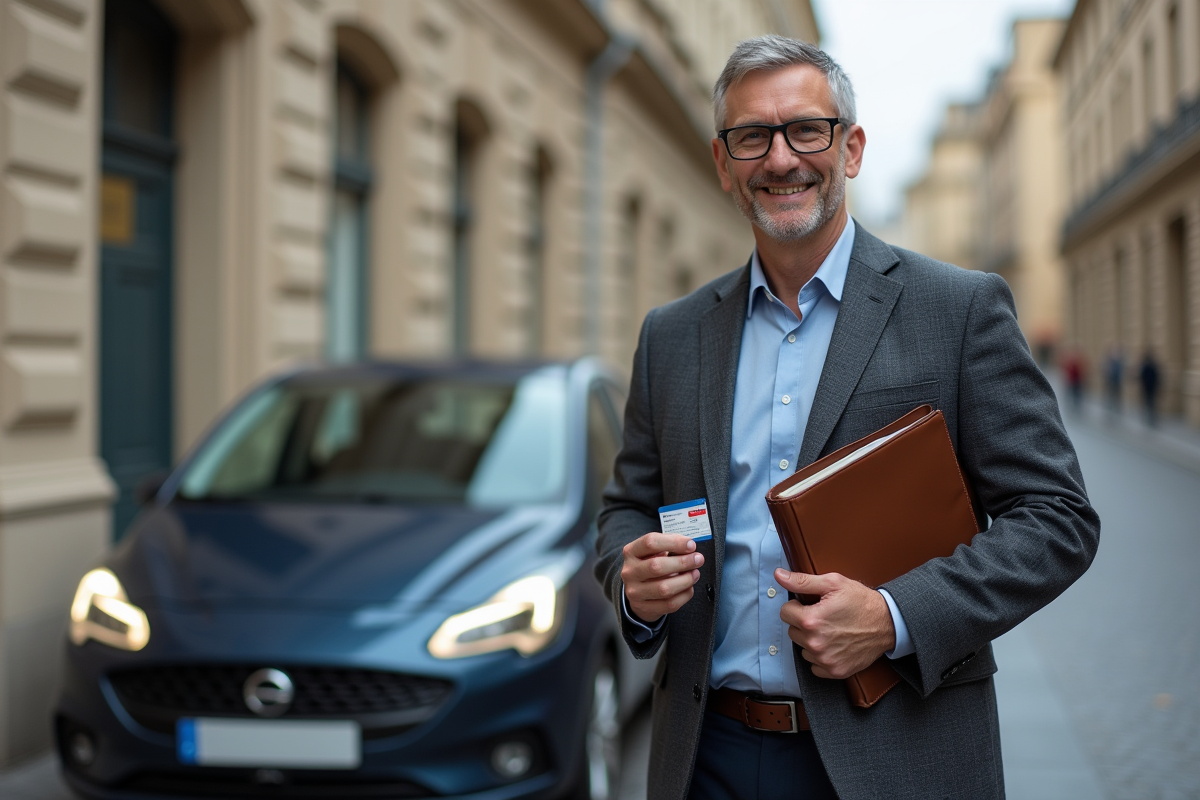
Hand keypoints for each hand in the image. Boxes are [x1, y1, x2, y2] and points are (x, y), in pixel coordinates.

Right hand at [621, 532, 703, 623]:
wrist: (638, 590)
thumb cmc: (650, 564)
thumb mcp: (654, 551)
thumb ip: (670, 545)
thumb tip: (690, 546)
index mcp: (631, 552)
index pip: (650, 542)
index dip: (673, 542)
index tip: (691, 545)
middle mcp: (629, 572)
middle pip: (657, 566)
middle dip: (683, 562)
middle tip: (698, 559)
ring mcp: (635, 592)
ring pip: (664, 588)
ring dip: (686, 580)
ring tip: (695, 573)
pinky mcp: (644, 608)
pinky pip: (670, 604)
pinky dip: (684, 595)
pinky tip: (689, 587)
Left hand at [774, 568, 895, 679]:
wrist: (888, 623)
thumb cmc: (861, 601)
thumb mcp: (833, 583)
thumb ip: (802, 581)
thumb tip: (779, 576)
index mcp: (812, 620)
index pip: (784, 612)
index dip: (797, 606)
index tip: (810, 605)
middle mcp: (815, 643)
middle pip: (792, 631)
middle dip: (803, 622)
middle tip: (823, 616)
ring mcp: (825, 659)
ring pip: (802, 648)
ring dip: (811, 640)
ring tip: (830, 630)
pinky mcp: (835, 671)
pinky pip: (814, 665)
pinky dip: (820, 656)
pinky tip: (834, 644)